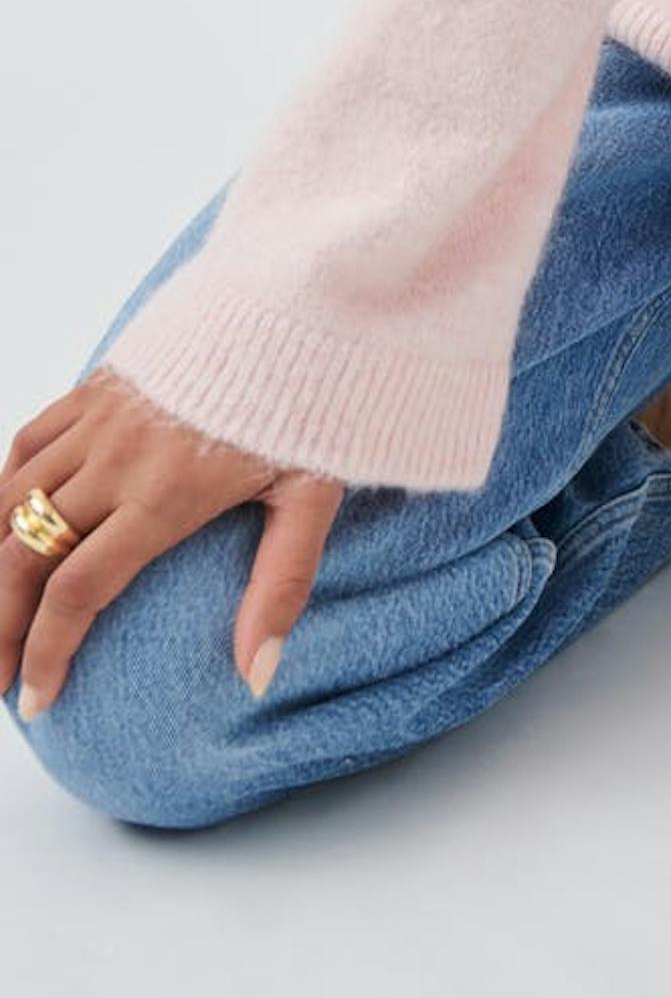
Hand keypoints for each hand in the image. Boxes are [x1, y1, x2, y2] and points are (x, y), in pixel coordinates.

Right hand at [3, 365, 344, 721]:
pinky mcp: (97, 385)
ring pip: (9, 502)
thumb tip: (258, 676)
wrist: (301, 298)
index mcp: (164, 495)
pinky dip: (4, 487)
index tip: (35, 699)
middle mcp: (117, 459)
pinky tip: (6, 524)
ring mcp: (100, 419)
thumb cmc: (312, 398)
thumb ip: (280, 587)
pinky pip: (28, 441)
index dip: (45, 653)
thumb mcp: (310, 496)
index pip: (77, 591)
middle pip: (24, 556)